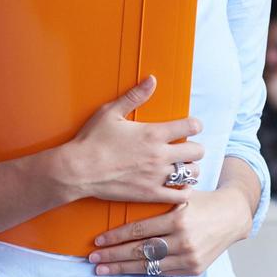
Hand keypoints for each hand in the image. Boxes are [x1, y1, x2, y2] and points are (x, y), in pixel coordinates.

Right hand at [60, 75, 202, 204]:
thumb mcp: (111, 112)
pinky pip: (180, 196)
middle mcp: (159, 155)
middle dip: (195, 147)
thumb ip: (134, 96)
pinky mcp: (150, 194)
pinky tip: (180, 187)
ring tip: (182, 167)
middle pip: (197, 152)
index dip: (195, 125)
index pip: (190, 126)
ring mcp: (156, 176)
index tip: (191, 126)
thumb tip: (152, 80)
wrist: (79, 170)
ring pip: (192, 174)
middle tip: (186, 147)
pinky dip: (184, 191)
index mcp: (153, 133)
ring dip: (190, 169)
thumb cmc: (92, 140)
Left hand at [87, 186, 252, 276]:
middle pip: (140, 250)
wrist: (232, 216)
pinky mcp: (194, 269)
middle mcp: (183, 240)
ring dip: (122, 267)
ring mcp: (189, 257)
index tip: (98, 240)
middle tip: (92, 258)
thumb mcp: (180, 194)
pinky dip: (142, 271)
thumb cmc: (200, 200)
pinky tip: (126, 270)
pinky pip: (162, 272)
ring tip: (102, 269)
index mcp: (178, 218)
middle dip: (113, 255)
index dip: (116, 236)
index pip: (139, 230)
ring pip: (148, 265)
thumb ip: (156, 196)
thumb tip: (121, 191)